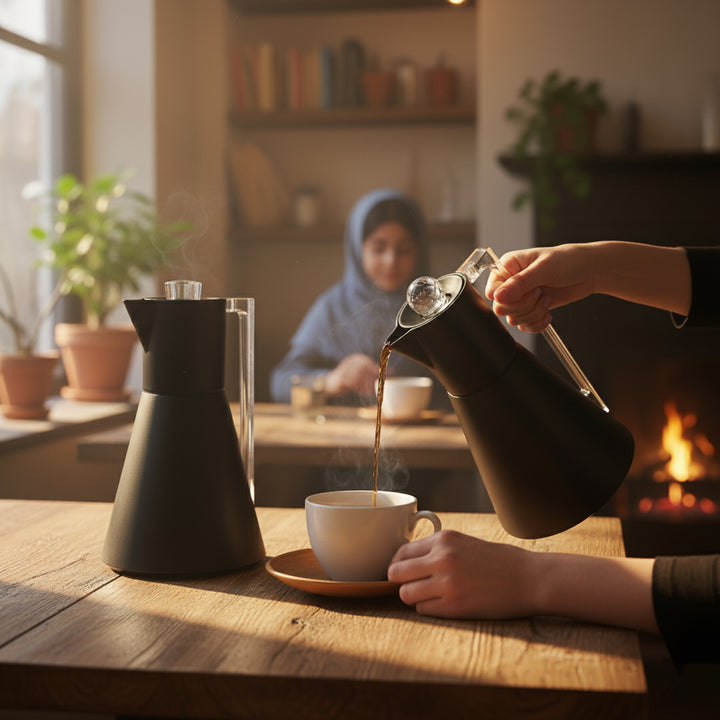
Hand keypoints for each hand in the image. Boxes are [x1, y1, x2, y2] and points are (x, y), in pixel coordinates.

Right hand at [324, 353, 379, 397]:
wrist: (330, 384)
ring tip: (369, 392)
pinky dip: (360, 389)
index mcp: (356, 358)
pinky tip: (363, 393)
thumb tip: (392, 371)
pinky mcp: (341, 379)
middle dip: (372, 379)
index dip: (376, 371)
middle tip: (376, 388)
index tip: (382, 379)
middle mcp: (350, 362)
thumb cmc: (349, 380)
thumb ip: (375, 372)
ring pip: (360, 377)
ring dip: (366, 386)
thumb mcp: (363, 374)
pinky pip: (353, 384)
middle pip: (365, 369)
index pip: (369, 363)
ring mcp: (344, 369)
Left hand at [387, 530, 538, 618]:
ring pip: (406, 594)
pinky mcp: (454, 606)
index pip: (401, 552)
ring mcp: (447, 583)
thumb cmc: (499, 561)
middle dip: (400, 581)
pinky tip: (444, 604)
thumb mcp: (464, 542)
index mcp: (444, 539)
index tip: (403, 571)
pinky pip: (423, 610)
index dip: (398, 564)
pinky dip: (429, 609)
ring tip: (429, 596)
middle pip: (396, 573)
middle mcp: (441, 559)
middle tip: (412, 585)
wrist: (529, 578)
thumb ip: (437, 549)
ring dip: (413, 597)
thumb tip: (407, 561)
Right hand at [484, 245, 595, 332]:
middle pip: (501, 307)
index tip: (523, 292)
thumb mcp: (543, 269)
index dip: (505, 297)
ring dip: (533, 314)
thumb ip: (519, 284)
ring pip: (513, 319)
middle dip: (523, 306)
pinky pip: (524, 326)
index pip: (492, 289)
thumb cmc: (568, 261)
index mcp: (508, 266)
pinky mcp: (531, 309)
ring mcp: (521, 297)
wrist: (589, 272)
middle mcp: (511, 283)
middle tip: (539, 294)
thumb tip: (497, 297)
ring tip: (546, 300)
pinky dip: (536, 324)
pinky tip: (547, 315)